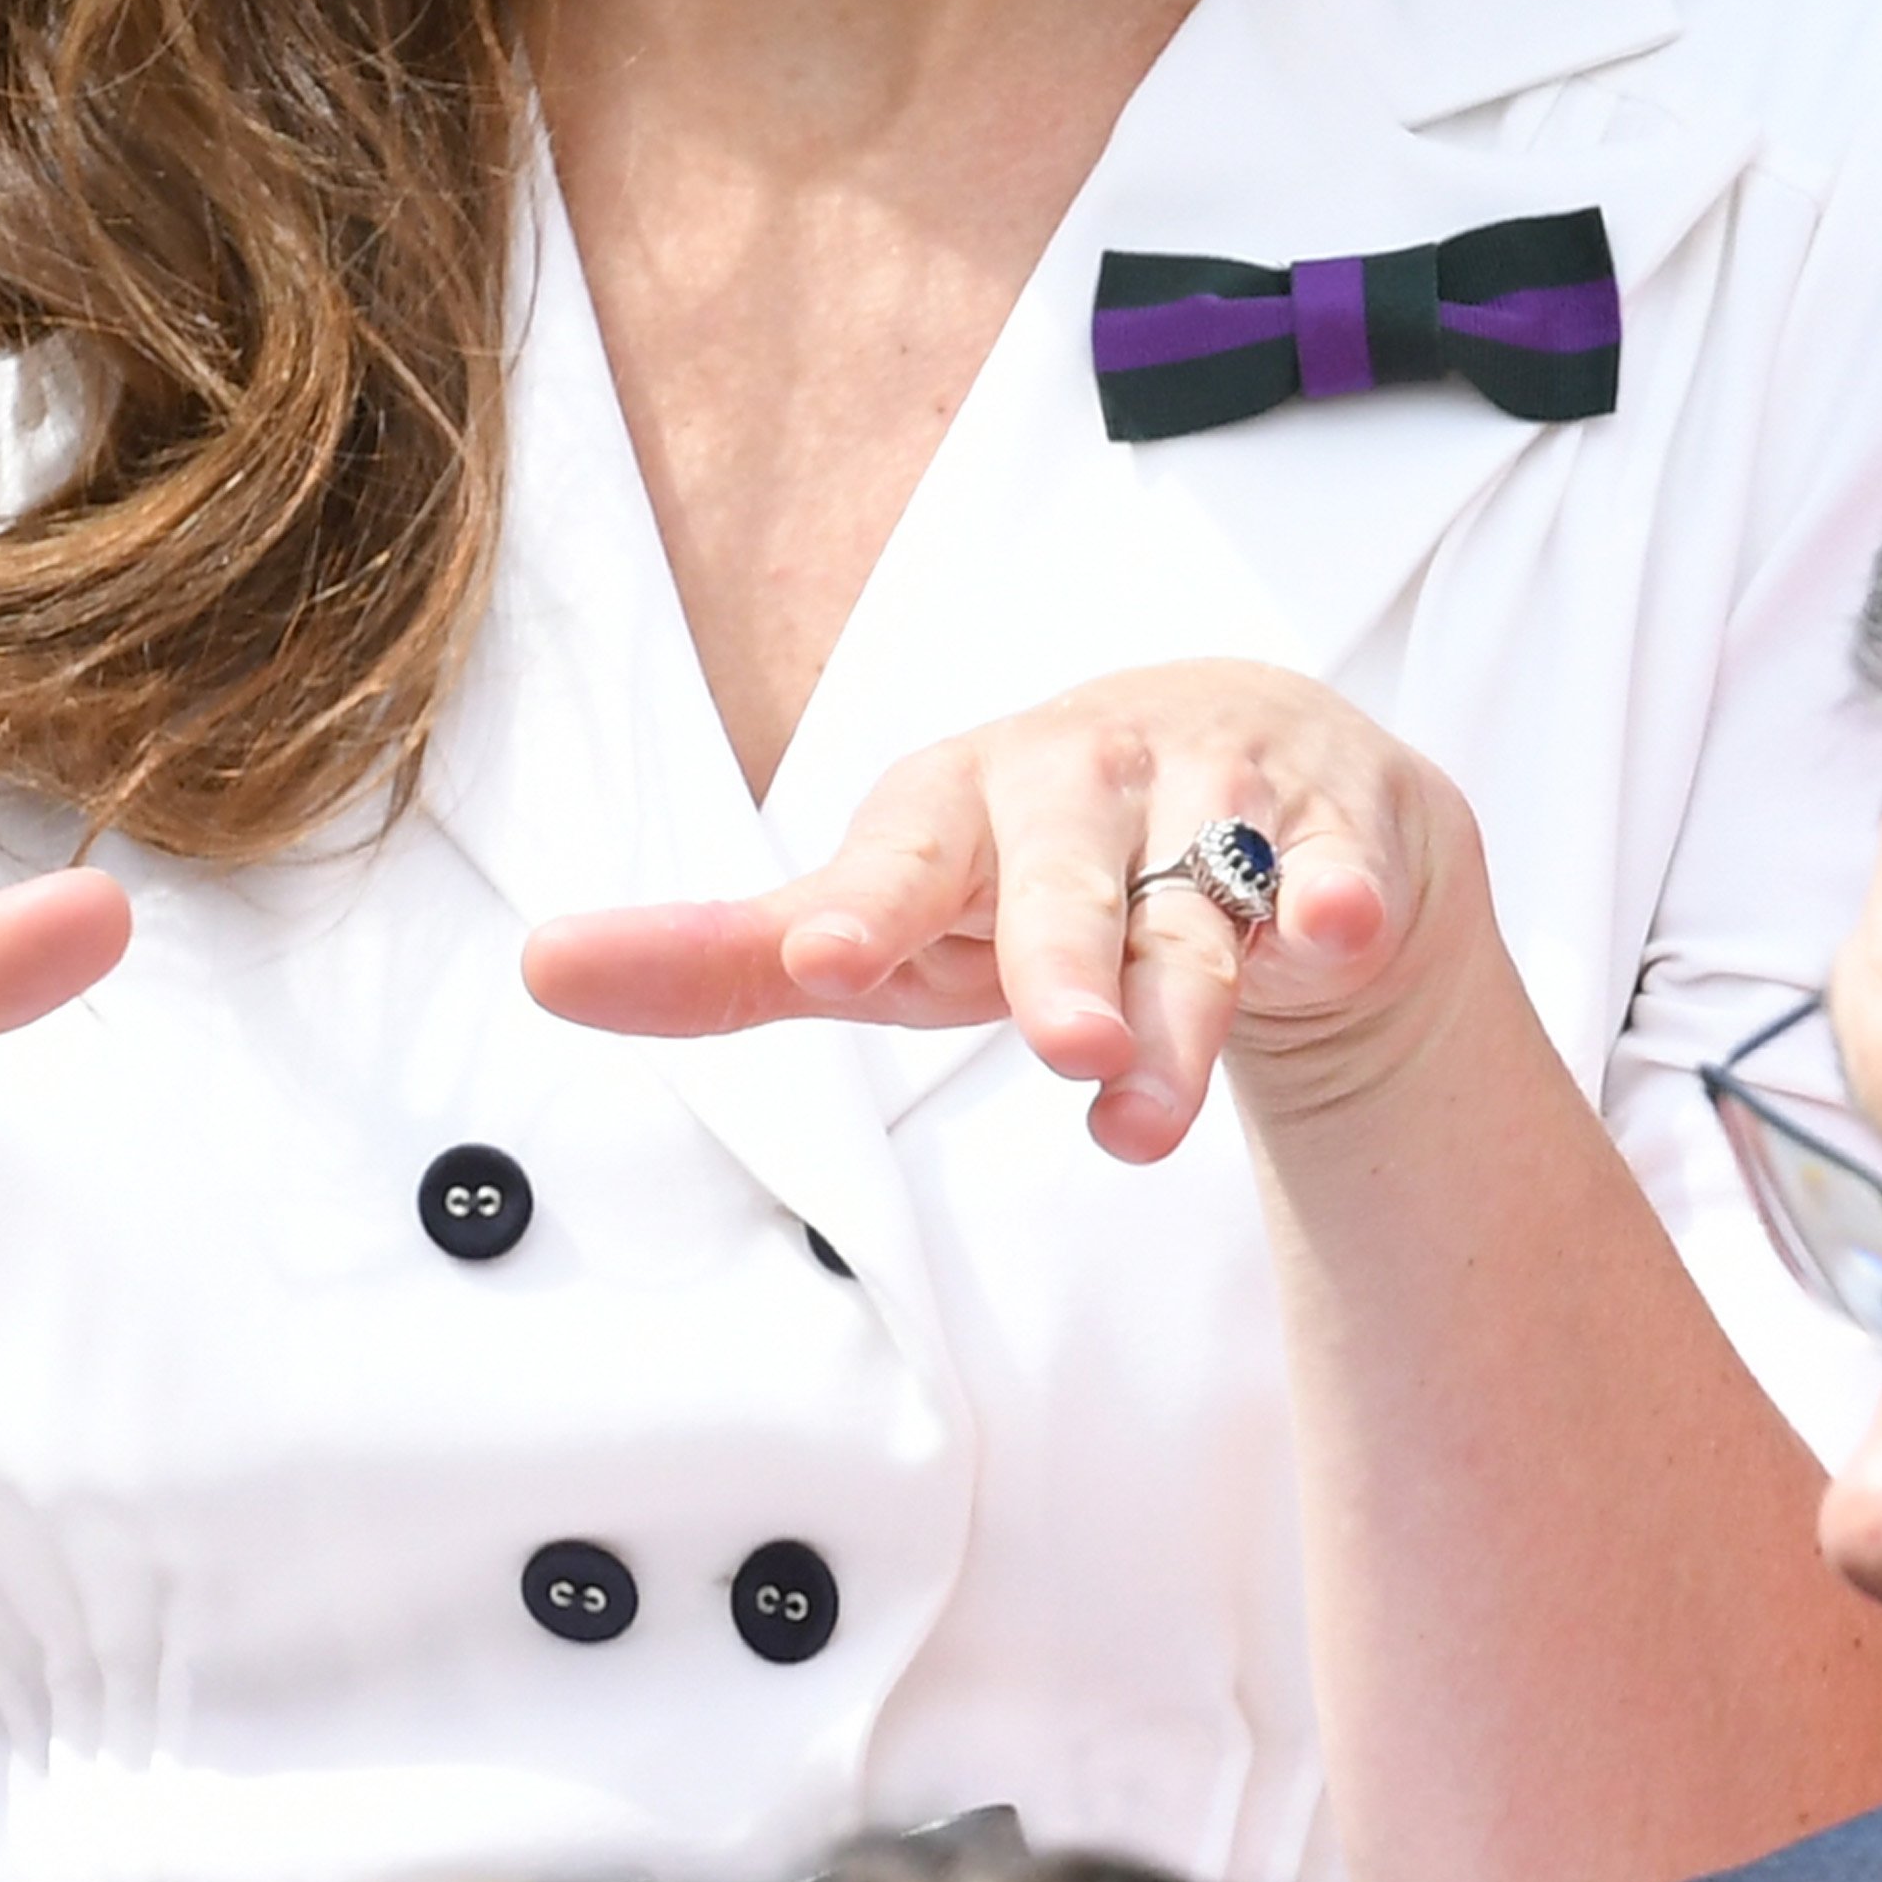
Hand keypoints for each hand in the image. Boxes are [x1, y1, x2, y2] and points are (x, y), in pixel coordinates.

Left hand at [519, 659, 1494, 1162]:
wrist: (1267, 802)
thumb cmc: (1034, 875)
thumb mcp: (897, 924)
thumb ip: (735, 961)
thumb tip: (538, 968)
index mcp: (960, 797)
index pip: (904, 848)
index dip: (869, 902)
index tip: (827, 958)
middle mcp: (1086, 776)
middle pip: (1067, 873)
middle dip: (1061, 958)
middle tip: (1060, 1047)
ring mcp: (1222, 789)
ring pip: (1200, 905)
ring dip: (1182, 1003)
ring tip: (1143, 1104)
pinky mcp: (1342, 824)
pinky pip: (1342, 868)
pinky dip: (1339, 897)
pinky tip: (1336, 930)